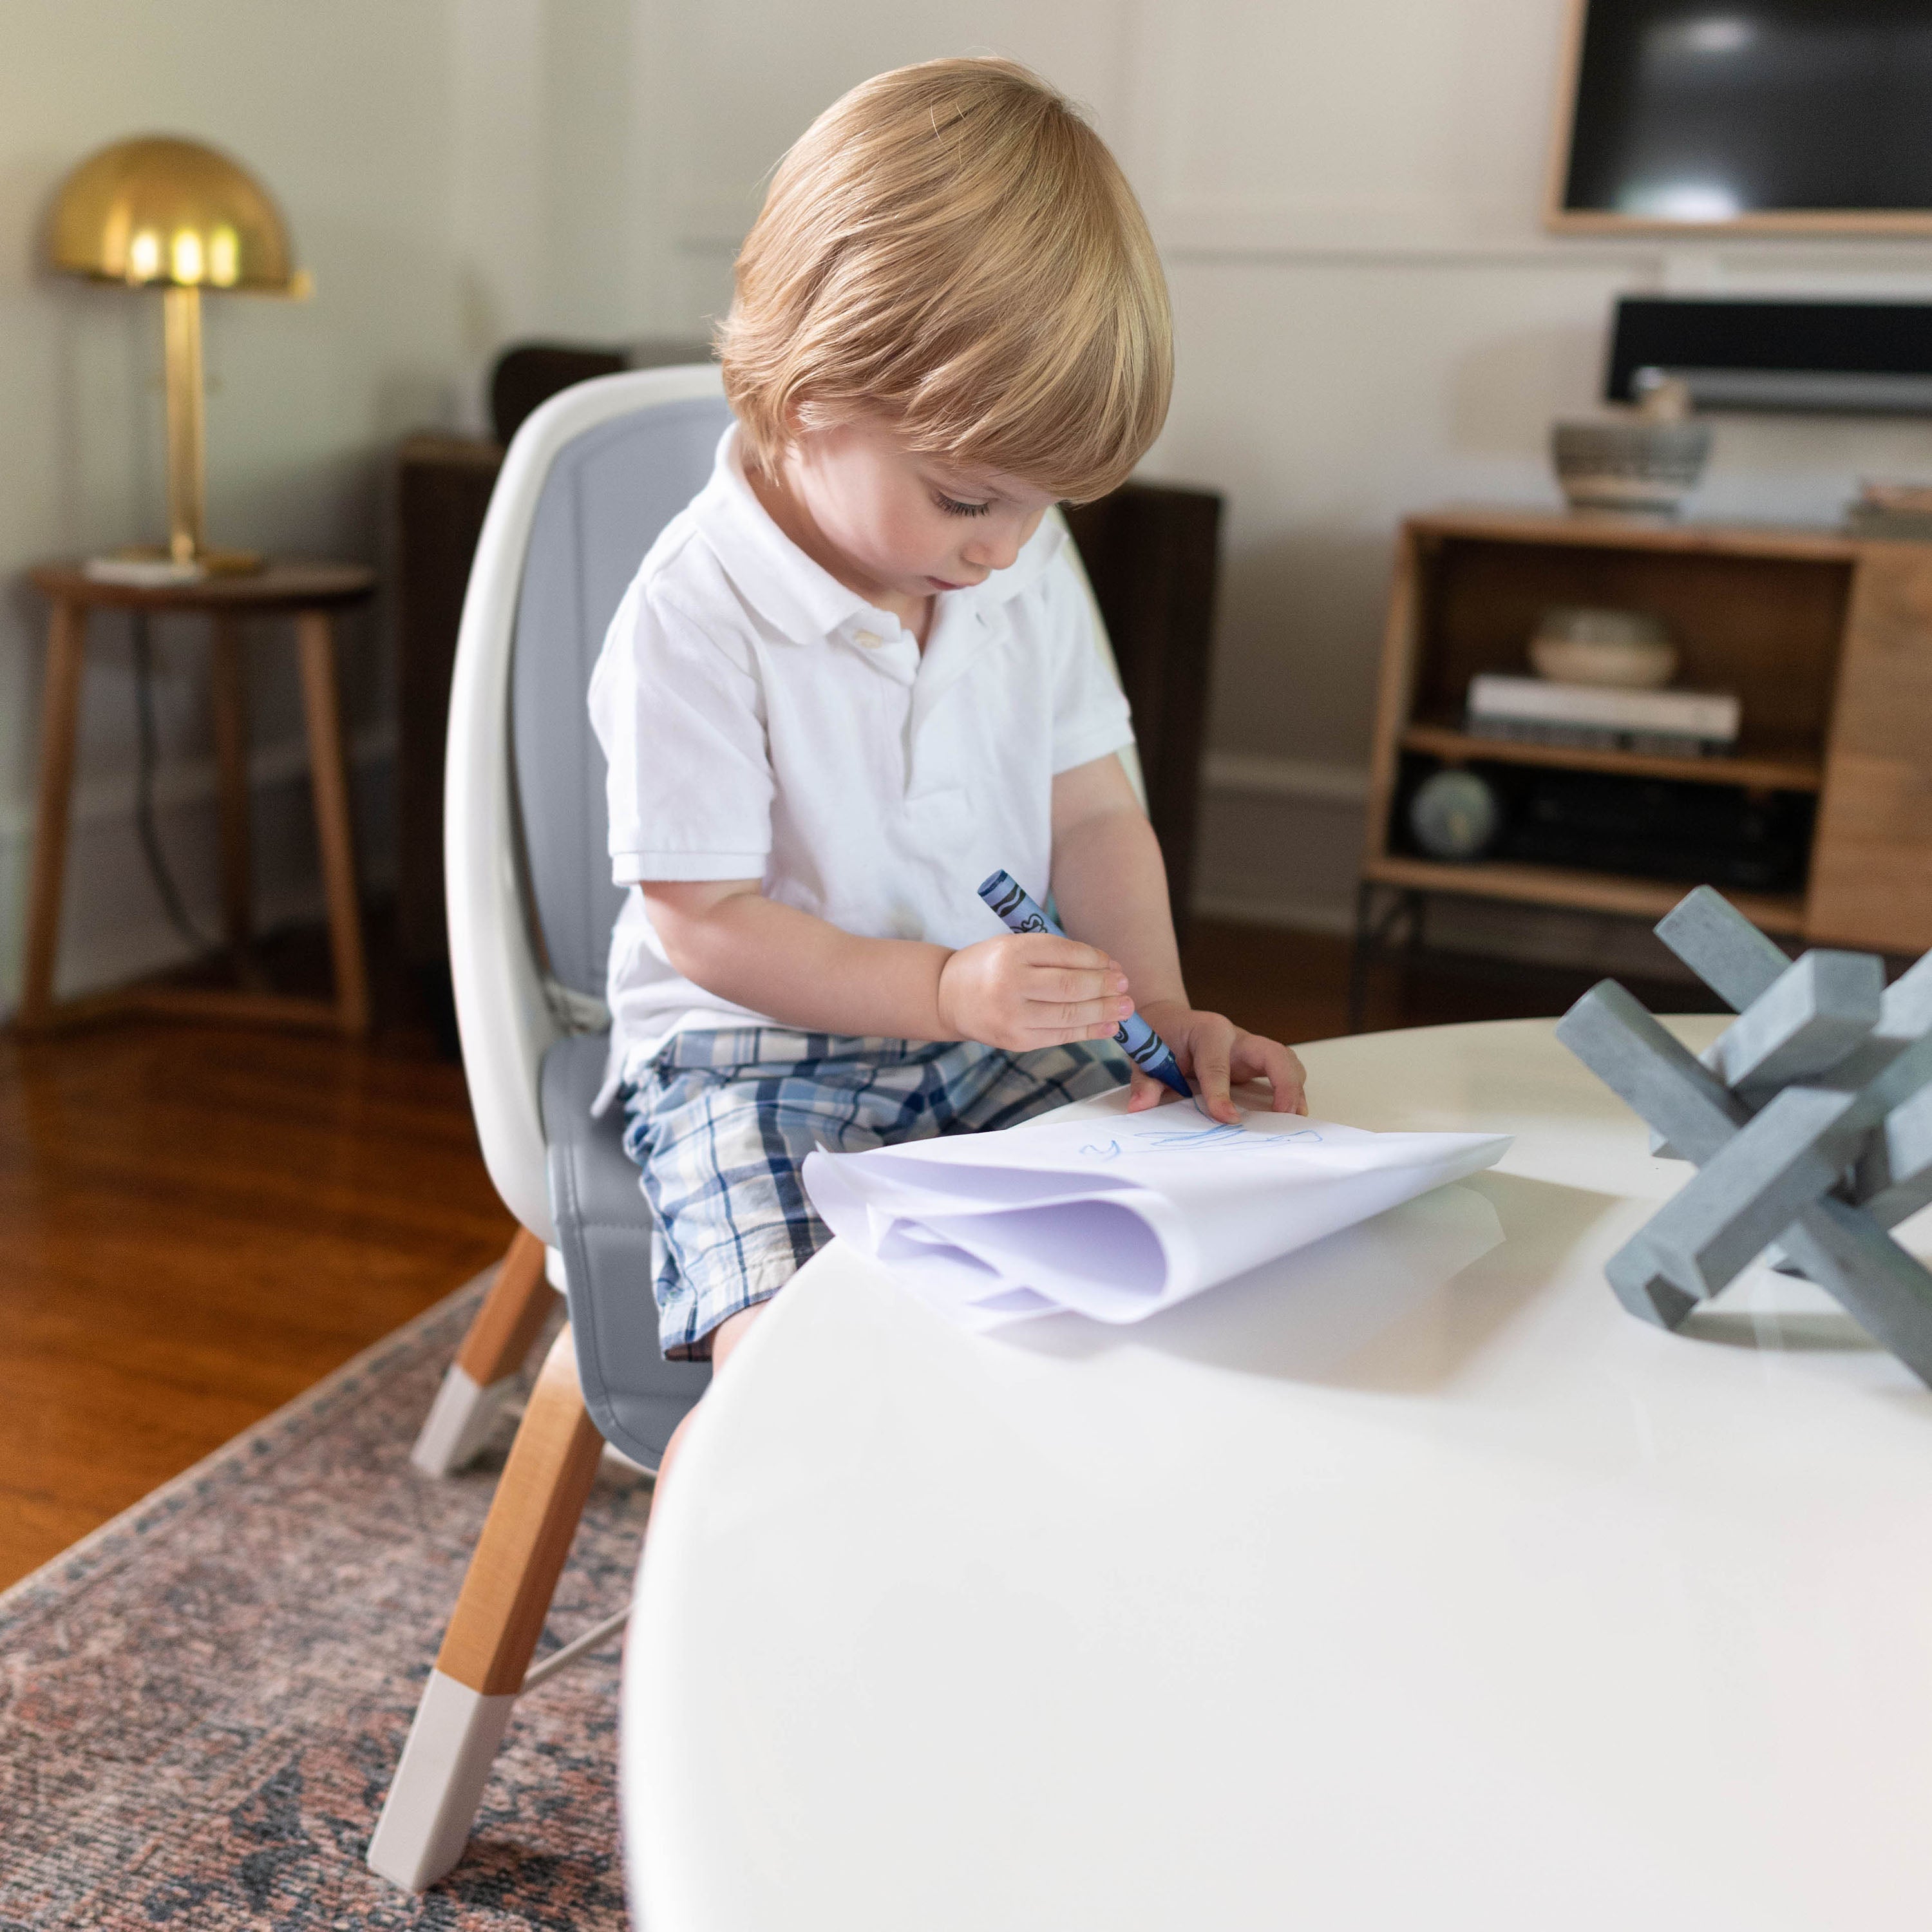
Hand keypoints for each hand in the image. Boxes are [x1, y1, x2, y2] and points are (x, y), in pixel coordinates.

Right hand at [937, 933, 1134, 1051]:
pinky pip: (1060, 1036)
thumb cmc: (990, 966)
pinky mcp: (1015, 1041)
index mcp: (1012, 952)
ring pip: (1070, 1015)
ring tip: (1126, 1008)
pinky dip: (1089, 1032)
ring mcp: (1012, 1016)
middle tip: (1126, 986)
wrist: (948, 996)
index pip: (1066, 954)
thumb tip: (1106, 969)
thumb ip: (1053, 954)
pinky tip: (1109, 1027)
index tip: (1113, 965)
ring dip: (1104, 1011)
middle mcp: (1010, 983)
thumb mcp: (1014, 946)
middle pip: (1071, 986)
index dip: (1097, 960)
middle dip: (1105, 987)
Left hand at [1130, 1001, 1307, 1122]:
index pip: (1218, 1063)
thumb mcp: (1145, 1057)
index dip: (1221, 1092)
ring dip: (1294, 1089)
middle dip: (1283, 1084)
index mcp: (1207, 1031)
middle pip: (1273, 1053)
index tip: (1227, 1119)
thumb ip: (1145, 1081)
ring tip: (1294, 1119)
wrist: (1169, 1021)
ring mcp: (1249, 1048)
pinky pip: (1282, 1071)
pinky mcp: (1255, 1062)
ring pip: (1285, 1061)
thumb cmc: (1159, 1037)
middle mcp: (1236, 1036)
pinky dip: (1290, 1091)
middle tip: (1284, 1117)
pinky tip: (1289, 1114)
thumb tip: (1139, 1106)